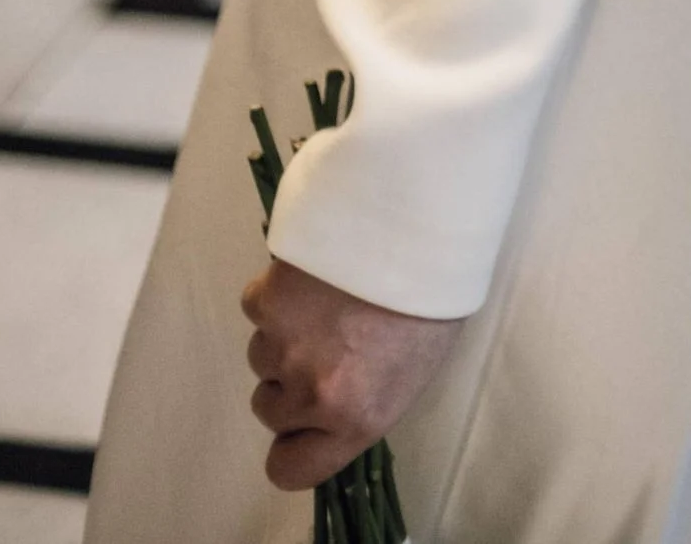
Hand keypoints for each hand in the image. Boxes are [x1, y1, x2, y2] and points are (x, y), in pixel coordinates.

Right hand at [242, 257, 464, 486]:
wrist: (419, 221)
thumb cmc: (432, 298)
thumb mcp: (412, 371)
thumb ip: (362, 402)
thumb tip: (333, 408)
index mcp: (355, 419)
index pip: (288, 469)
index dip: (293, 446)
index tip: (303, 426)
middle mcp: (311, 393)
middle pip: (270, 408)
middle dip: (291, 382)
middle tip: (329, 341)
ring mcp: (283, 346)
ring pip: (261, 357)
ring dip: (284, 336)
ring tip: (327, 299)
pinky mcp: (265, 300)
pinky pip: (258, 308)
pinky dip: (277, 294)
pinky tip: (313, 272)